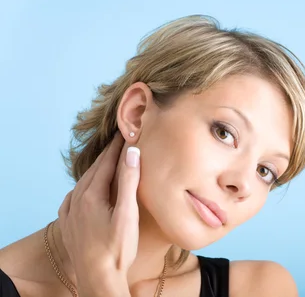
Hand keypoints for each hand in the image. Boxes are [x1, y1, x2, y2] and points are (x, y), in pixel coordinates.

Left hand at [57, 134, 140, 295]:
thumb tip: (131, 153)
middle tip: (119, 141)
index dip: (118, 147)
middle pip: (94, 170)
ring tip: (107, 162)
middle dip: (107, 155)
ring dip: (96, 170)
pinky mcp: (68, 225)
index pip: (107, 162)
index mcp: (90, 195)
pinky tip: (85, 191)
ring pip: (83, 183)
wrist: (97, 278)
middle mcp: (76, 201)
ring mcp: (69, 213)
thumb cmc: (116, 249)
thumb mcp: (127, 214)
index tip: (127, 132)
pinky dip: (84, 188)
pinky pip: (73, 198)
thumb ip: (128, 182)